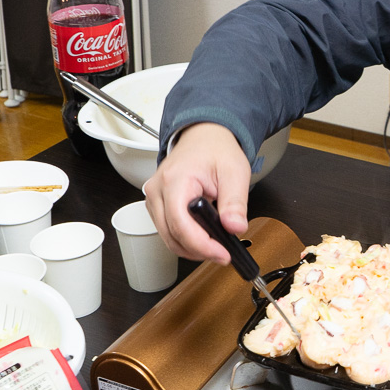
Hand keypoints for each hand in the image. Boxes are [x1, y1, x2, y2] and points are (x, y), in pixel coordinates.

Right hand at [144, 122, 250, 263]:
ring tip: (216, 244)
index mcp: (175, 179)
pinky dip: (186, 239)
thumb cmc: (216, 150)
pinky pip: (167, 231)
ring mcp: (153, 198)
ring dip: (192, 247)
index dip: (201, 245)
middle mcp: (157, 190)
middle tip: (224, 253)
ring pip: (167, 237)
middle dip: (199, 250)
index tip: (222, 253)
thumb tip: (234, 227)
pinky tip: (203, 236)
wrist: (204, 136)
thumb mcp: (234, 172)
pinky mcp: (156, 205)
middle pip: (171, 235)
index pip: (180, 223)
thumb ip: (235, 202)